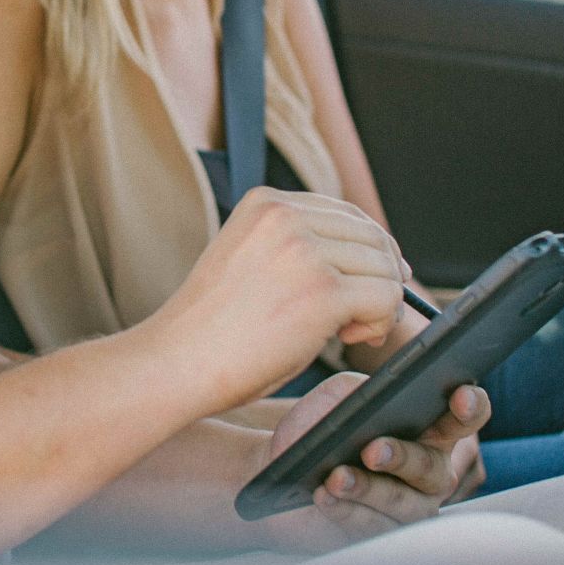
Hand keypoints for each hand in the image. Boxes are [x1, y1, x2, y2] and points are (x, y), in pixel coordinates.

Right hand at [150, 188, 406, 410]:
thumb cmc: (213, 326)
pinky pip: (386, 299)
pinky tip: (349, 338)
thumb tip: (369, 259)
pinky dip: (380, 323)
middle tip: (361, 318)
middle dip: (378, 278)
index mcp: (266, 203)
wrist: (178, 361)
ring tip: (348, 331)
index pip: (347, 214)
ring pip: (385, 268)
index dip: (367, 252)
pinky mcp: (323, 291)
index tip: (367, 284)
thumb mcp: (251, 260)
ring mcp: (305, 251)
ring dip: (379, 305)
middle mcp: (286, 216)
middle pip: (373, 238)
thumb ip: (295, 247)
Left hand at [260, 373, 490, 551]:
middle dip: (401, 457)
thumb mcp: (341, 395)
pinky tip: (324, 496)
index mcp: (431, 431)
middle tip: (372, 450)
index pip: (464, 418)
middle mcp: (430, 473)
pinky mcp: (379, 534)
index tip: (461, 396)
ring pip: (400, 503)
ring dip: (367, 489)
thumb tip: (376, 399)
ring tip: (335, 477)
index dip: (471, 407)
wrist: (284, 462)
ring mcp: (409, 509)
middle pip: (429, 467)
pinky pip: (370, 526)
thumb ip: (363, 390)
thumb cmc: (323, 421)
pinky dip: (345, 510)